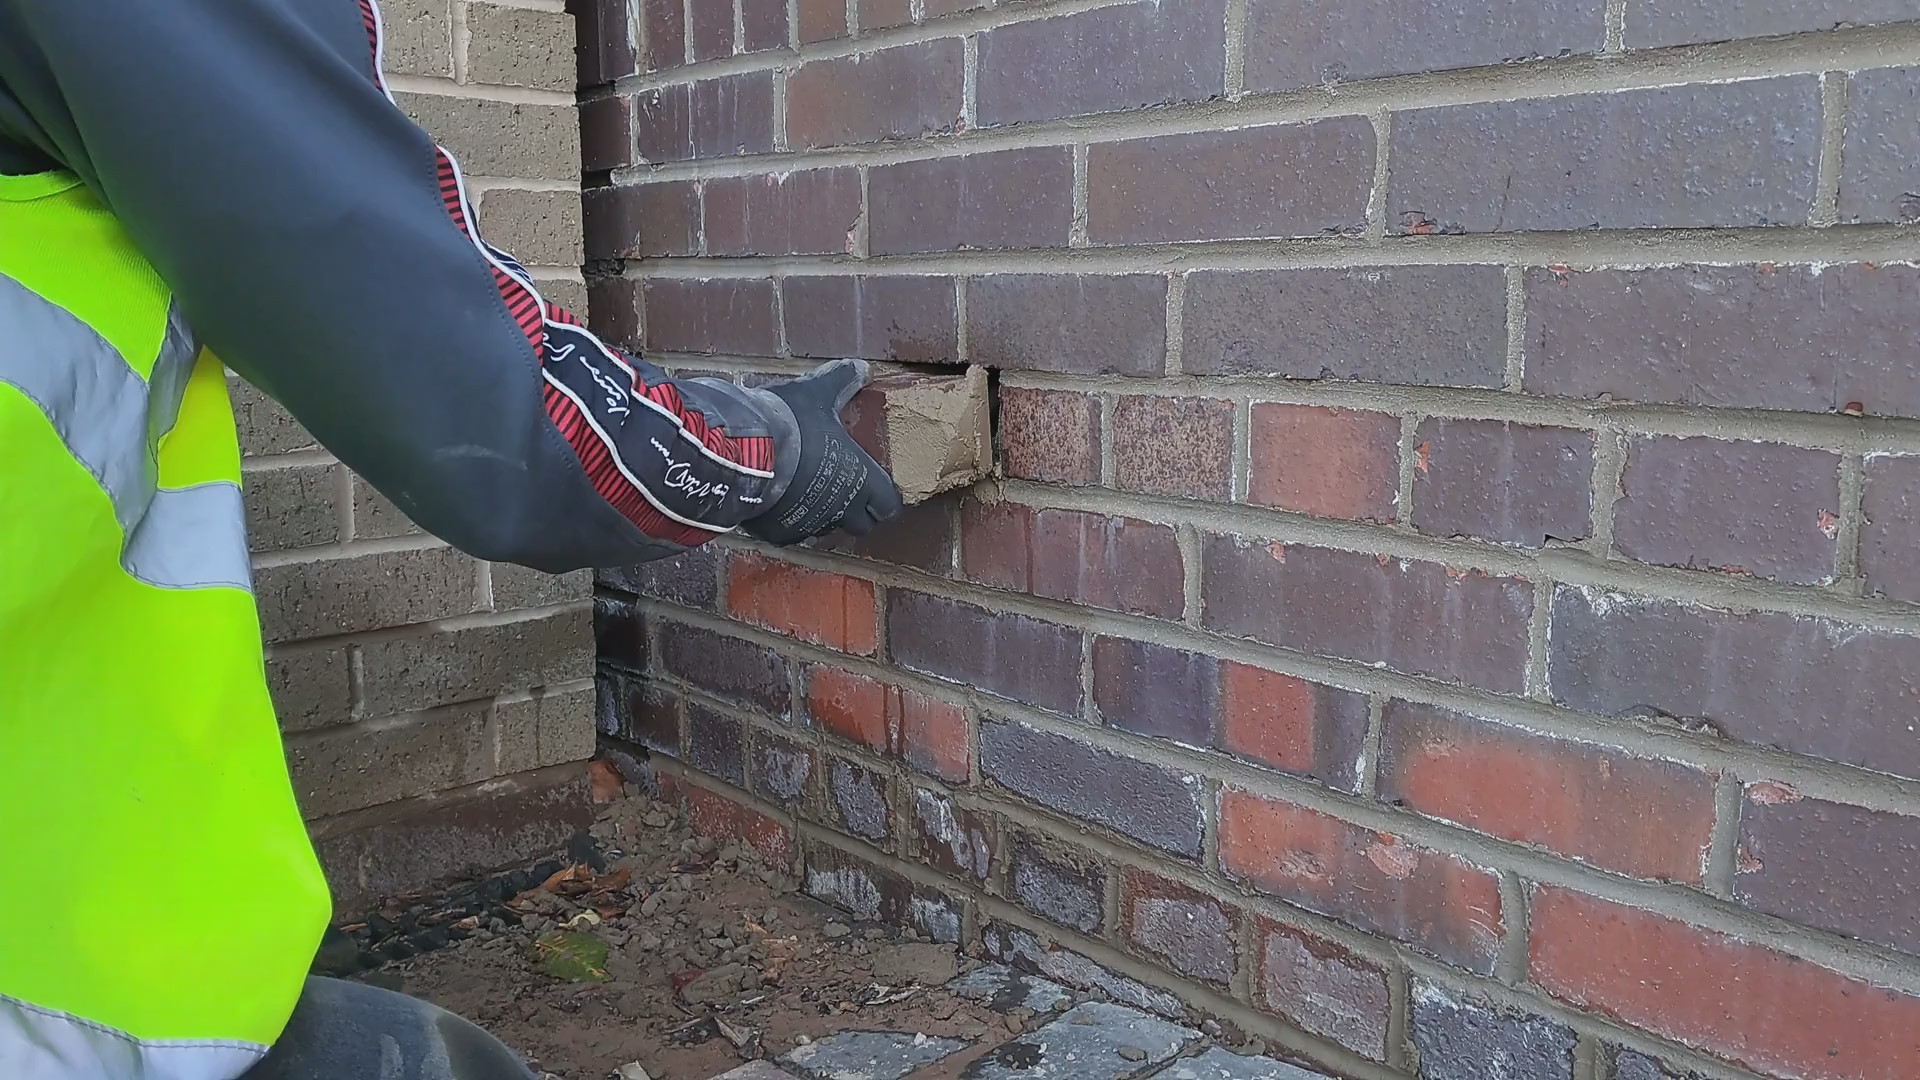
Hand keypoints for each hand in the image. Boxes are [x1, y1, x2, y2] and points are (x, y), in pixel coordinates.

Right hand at [744, 359, 903, 544]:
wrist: (743, 453)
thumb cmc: (791, 424)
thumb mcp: (818, 394)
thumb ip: (841, 381)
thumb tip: (862, 367)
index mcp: (862, 481)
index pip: (890, 507)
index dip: (884, 499)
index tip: (876, 489)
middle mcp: (842, 510)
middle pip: (860, 525)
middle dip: (854, 510)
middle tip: (841, 488)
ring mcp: (811, 526)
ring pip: (825, 529)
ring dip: (821, 514)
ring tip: (806, 490)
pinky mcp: (781, 533)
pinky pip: (791, 533)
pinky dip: (787, 520)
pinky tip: (777, 500)